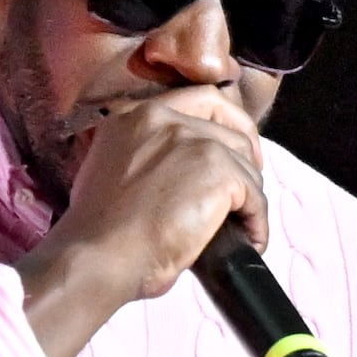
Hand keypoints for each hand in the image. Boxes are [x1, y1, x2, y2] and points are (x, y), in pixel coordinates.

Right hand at [15, 85, 269, 356]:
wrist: (99, 256)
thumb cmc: (100, 235)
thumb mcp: (111, 174)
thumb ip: (142, 159)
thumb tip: (179, 176)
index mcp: (134, 116)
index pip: (197, 100)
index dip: (223, 123)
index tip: (231, 151)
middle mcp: (164, 118)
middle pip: (229, 128)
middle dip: (248, 154)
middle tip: (250, 187)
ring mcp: (194, 141)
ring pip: (245, 163)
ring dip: (250, 197)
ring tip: (242, 227)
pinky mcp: (218, 170)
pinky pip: (255, 195)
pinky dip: (258, 221)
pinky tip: (249, 241)